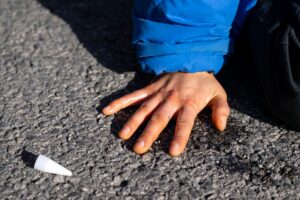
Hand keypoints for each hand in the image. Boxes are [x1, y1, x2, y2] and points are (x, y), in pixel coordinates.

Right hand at [102, 72, 229, 155]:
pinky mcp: (149, 88)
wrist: (191, 59)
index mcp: (189, 103)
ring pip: (143, 109)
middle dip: (149, 134)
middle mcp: (171, 99)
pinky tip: (107, 110)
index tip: (172, 152)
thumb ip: (221, 110)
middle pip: (159, 118)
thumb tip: (221, 127)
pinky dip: (120, 102)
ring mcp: (158, 93)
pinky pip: (133, 95)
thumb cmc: (204, 81)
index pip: (184, 122)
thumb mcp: (219, 94)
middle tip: (138, 149)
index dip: (179, 136)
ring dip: (132, 122)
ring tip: (123, 135)